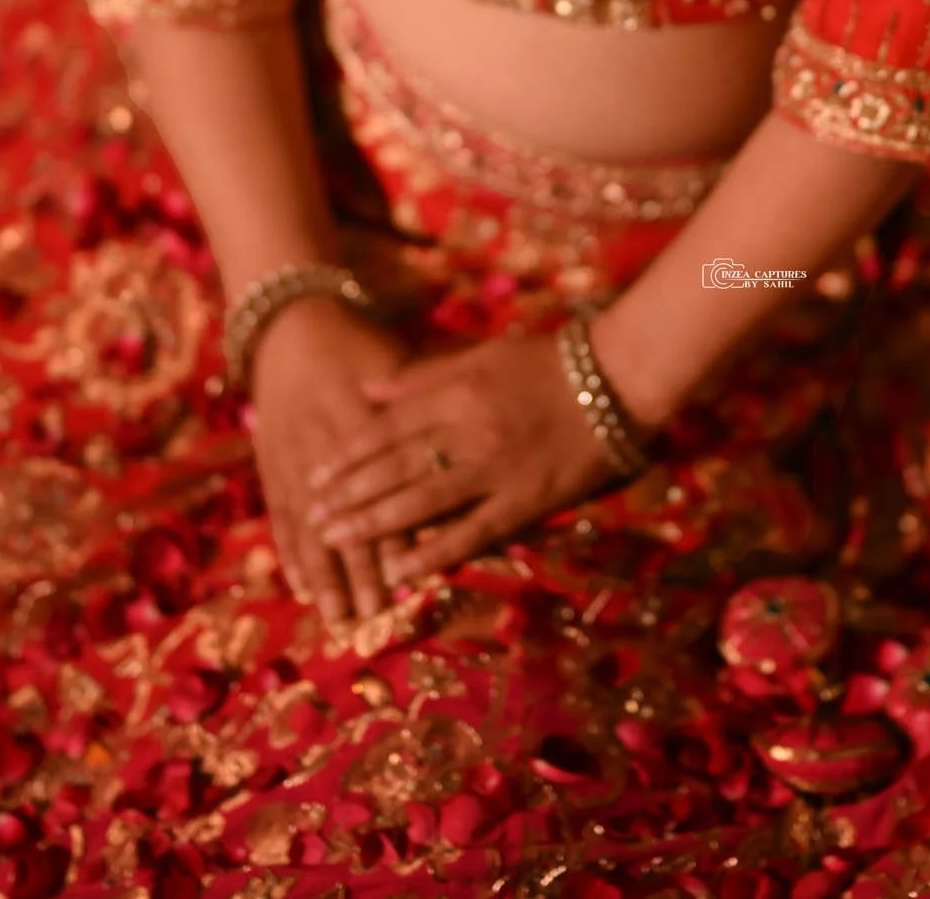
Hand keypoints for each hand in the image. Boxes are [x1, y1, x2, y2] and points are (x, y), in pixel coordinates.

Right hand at [247, 295, 413, 626]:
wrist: (293, 323)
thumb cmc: (360, 343)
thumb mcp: (399, 363)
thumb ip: (427, 405)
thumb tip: (468, 442)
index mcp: (367, 417)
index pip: (388, 485)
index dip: (398, 533)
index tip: (409, 578)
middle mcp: (328, 441)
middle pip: (346, 511)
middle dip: (359, 568)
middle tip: (374, 615)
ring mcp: (293, 455)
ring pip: (309, 524)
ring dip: (323, 572)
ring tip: (337, 614)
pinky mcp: (270, 462)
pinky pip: (280, 514)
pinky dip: (290, 552)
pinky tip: (300, 586)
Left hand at [299, 330, 627, 583]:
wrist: (616, 378)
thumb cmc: (547, 363)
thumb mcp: (479, 357)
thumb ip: (423, 377)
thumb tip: (368, 388)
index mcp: (456, 391)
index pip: (387, 429)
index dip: (348, 456)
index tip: (314, 477)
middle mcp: (467, 431)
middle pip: (395, 466)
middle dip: (349, 494)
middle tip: (313, 517)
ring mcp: (495, 469)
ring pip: (422, 501)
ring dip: (375, 524)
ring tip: (337, 542)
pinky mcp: (524, 501)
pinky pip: (471, 532)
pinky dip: (432, 554)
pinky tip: (399, 573)